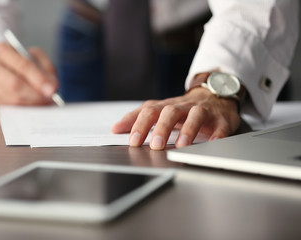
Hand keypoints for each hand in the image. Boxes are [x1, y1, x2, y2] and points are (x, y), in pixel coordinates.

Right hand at [0, 42, 57, 105]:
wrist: (0, 67)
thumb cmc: (20, 61)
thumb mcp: (35, 57)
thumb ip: (46, 67)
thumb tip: (52, 86)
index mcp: (1, 50)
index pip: (23, 66)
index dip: (39, 79)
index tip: (52, 89)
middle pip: (15, 85)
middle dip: (36, 94)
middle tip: (50, 98)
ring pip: (13, 99)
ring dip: (33, 102)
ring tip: (44, 101)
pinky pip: (10, 107)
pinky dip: (25, 108)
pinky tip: (33, 104)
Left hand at [111, 87, 240, 149]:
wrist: (214, 96)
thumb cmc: (182, 109)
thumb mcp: (159, 110)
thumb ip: (138, 118)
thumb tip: (115, 128)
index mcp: (166, 106)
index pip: (150, 111)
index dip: (140, 125)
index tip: (132, 141)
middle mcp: (183, 107)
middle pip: (171, 112)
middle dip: (162, 128)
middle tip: (155, 145)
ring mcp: (204, 111)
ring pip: (196, 115)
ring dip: (189, 130)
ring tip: (182, 146)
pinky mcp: (221, 119)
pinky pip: (221, 126)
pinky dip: (217, 135)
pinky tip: (213, 143)